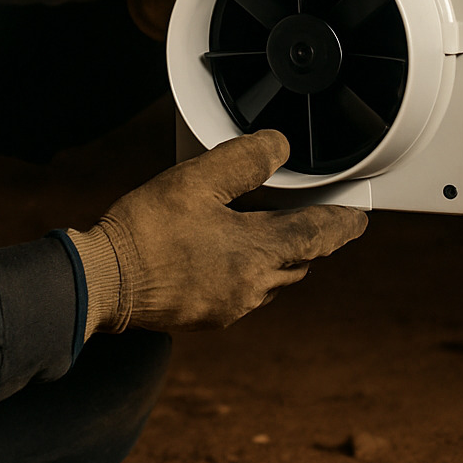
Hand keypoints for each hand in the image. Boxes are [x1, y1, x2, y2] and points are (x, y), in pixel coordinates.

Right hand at [67, 130, 366, 334]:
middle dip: (309, 238)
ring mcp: (230, 306)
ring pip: (272, 279)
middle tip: (314, 215)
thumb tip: (279, 146)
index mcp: (256, 253)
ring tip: (265, 227)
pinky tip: (225, 252)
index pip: (318, 236)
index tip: (359, 216)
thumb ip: (244, 160)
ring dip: (277, 255)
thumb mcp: (196, 180)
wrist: (104, 282)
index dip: (342, 223)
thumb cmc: (145, 232)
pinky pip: (245, 292)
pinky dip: (248, 269)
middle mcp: (252, 287)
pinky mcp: (208, 316)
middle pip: (299, 261)